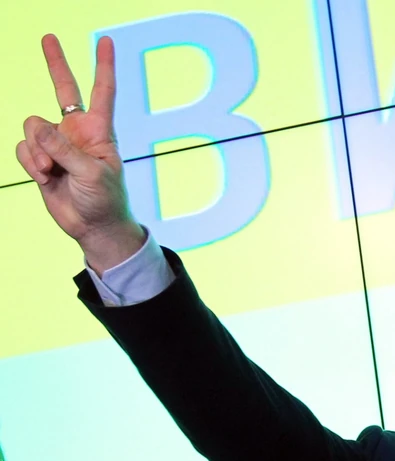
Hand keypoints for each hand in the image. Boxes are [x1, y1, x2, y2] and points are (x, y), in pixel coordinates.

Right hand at [16, 34, 144, 272]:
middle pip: (63, 90)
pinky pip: (24, 148)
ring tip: (50, 171)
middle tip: (48, 36)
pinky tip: (44, 177)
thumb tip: (39, 129)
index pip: (102, 91)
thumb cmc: (105, 200)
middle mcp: (77, 132)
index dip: (103, 66)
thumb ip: (64, 149)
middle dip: (55, 63)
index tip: (107, 41)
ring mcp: (57, 145)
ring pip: (33, 127)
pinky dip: (30, 162)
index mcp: (99, 131)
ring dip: (37, 149)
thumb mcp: (91, 174)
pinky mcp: (40, 160)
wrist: (93, 226)